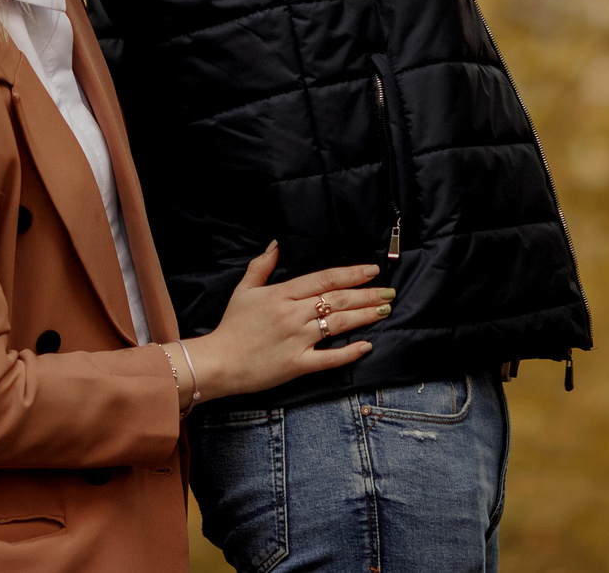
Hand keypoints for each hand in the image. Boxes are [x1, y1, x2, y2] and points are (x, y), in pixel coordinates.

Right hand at [176, 243, 389, 402]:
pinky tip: (367, 346)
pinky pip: (329, 358)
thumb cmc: (232, 326)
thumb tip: (277, 244)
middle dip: (367, 294)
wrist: (218, 362)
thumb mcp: (244, 290)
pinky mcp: (297, 365)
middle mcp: (293, 314)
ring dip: (364, 316)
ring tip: (384, 310)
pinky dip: (349, 352)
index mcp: (282, 294)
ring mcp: (297, 340)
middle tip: (389, 291)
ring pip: (338, 324)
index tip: (372, 270)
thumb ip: (262, 266)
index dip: (351, 274)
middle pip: (337, 300)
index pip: (324, 279)